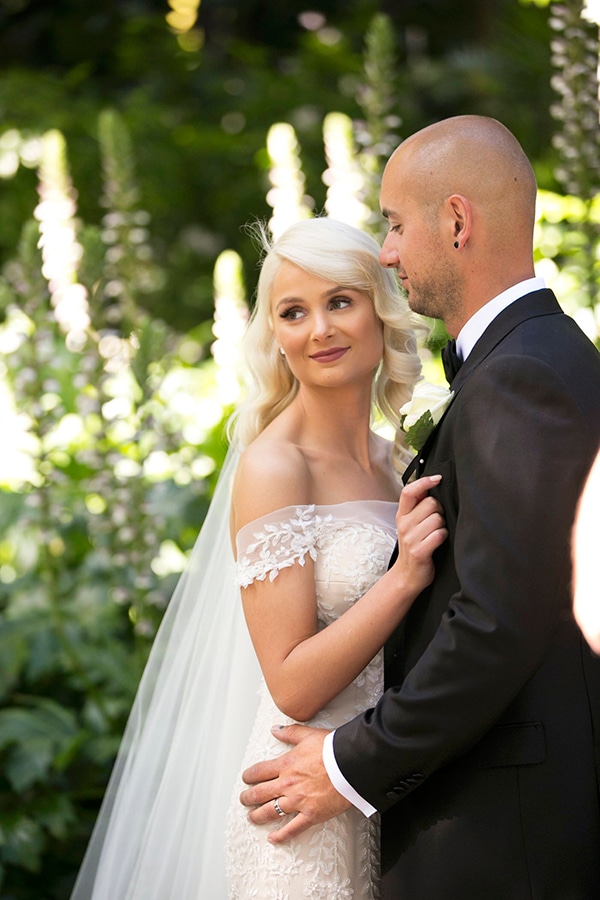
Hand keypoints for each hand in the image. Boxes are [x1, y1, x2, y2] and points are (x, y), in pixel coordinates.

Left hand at [240, 724, 350, 843]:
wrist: (350, 764)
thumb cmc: (332, 749)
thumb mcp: (307, 735)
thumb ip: (289, 733)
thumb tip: (275, 729)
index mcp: (285, 765)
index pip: (259, 772)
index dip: (249, 776)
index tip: (245, 779)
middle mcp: (287, 784)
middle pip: (259, 794)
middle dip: (248, 798)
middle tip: (243, 800)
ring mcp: (298, 801)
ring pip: (270, 812)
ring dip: (257, 816)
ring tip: (252, 818)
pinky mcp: (311, 815)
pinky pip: (292, 829)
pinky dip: (281, 835)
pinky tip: (273, 838)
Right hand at [394, 474, 446, 593]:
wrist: (407, 575)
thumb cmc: (413, 547)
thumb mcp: (410, 524)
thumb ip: (417, 506)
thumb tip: (429, 486)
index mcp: (401, 515)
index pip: (409, 491)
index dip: (424, 482)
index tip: (437, 478)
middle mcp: (404, 524)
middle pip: (431, 503)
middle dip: (439, 511)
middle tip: (435, 522)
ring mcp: (411, 538)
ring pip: (438, 519)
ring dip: (442, 526)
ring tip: (435, 534)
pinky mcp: (420, 550)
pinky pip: (440, 534)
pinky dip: (443, 537)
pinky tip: (437, 543)